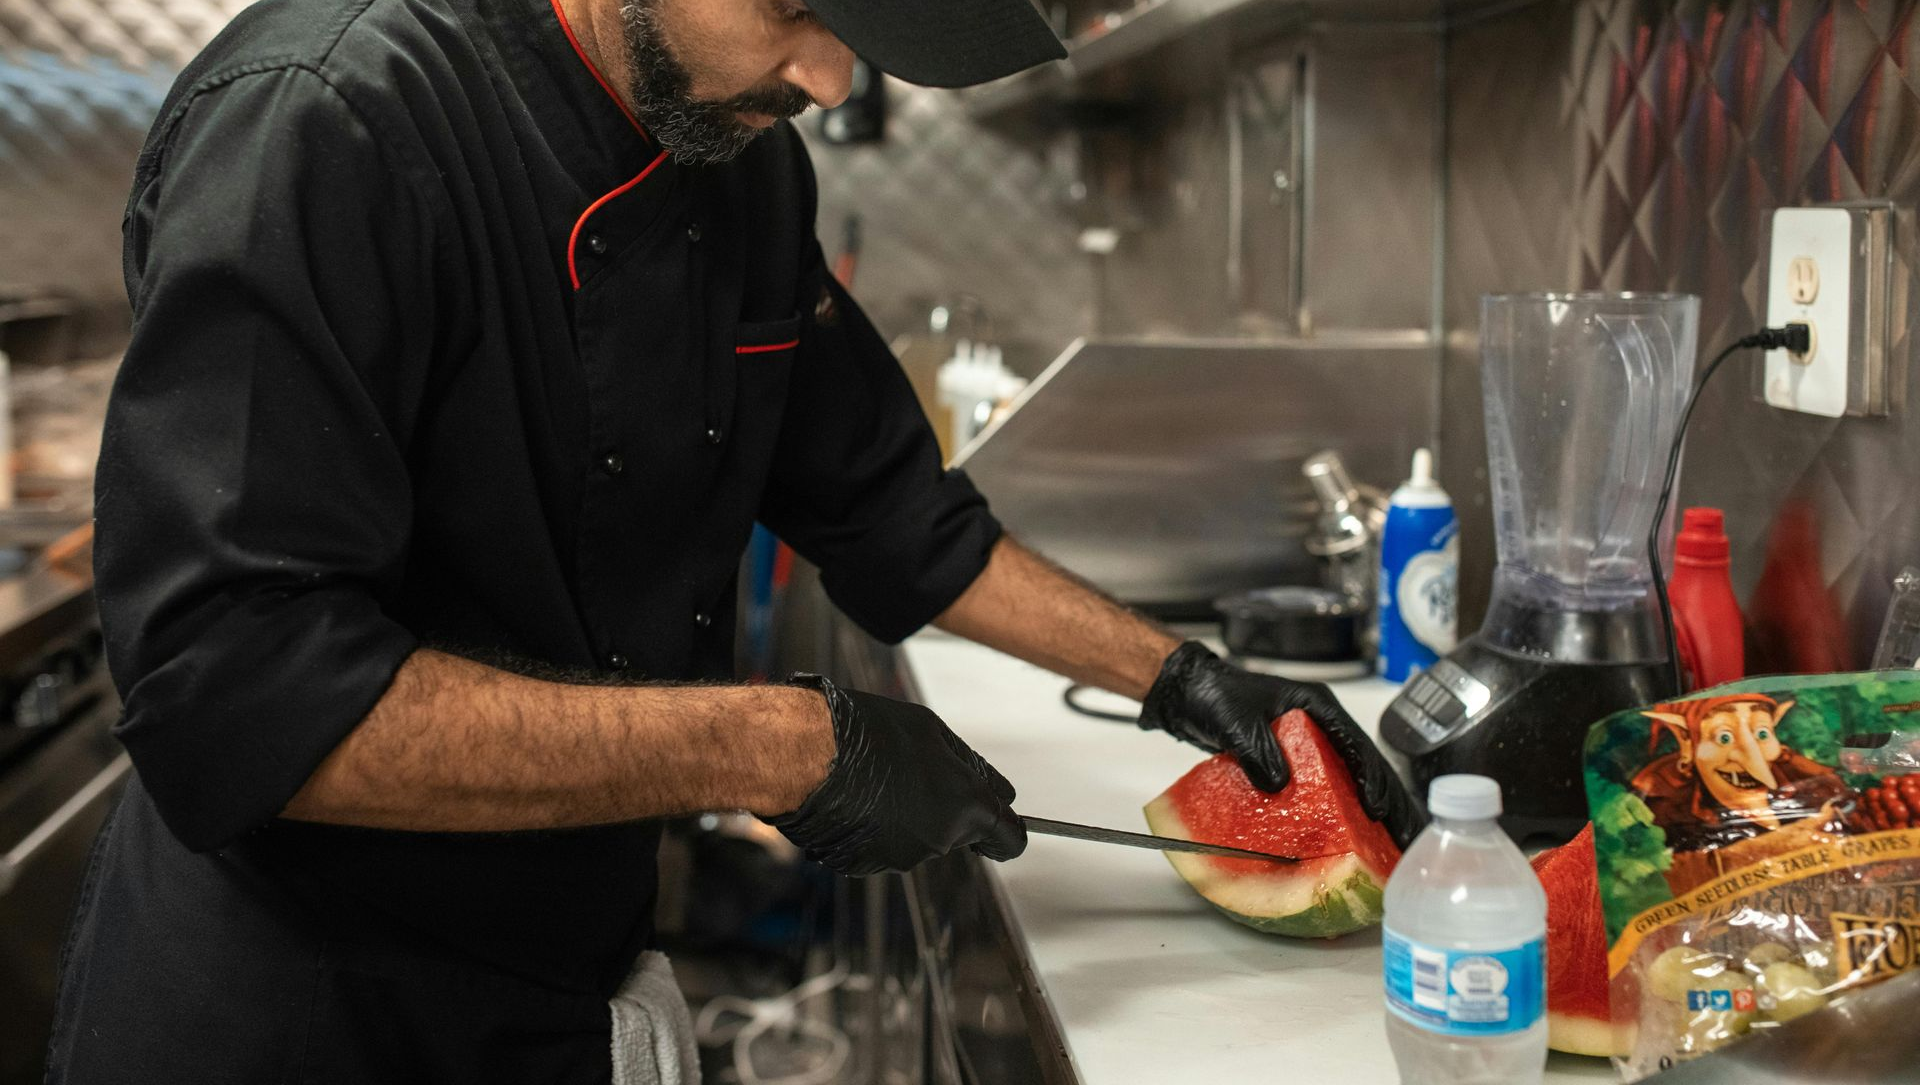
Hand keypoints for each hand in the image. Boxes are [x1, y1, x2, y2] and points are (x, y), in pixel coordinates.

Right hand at [768, 675, 1026, 874]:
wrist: (805, 755)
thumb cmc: (868, 733)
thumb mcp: (931, 731)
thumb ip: (969, 766)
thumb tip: (996, 791)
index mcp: (966, 806)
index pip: (1009, 838)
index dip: (1007, 831)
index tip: (1001, 824)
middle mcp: (940, 840)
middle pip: (958, 833)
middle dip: (944, 809)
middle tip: (912, 773)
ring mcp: (901, 856)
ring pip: (917, 838)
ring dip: (905, 815)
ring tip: (874, 778)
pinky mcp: (865, 865)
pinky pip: (881, 846)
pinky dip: (874, 828)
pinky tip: (854, 798)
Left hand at [1138, 642, 1424, 848]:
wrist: (1191, 695)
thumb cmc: (1216, 697)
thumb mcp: (1237, 722)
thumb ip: (1258, 750)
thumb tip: (1279, 785)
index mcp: (1317, 707)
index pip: (1356, 745)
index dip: (1371, 779)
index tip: (1377, 810)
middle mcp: (1323, 725)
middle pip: (1366, 766)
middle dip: (1391, 802)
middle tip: (1407, 838)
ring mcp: (1314, 744)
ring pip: (1354, 779)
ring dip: (1377, 811)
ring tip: (1396, 844)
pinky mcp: (1300, 762)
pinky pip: (1330, 789)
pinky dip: (1346, 813)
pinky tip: (1358, 839)